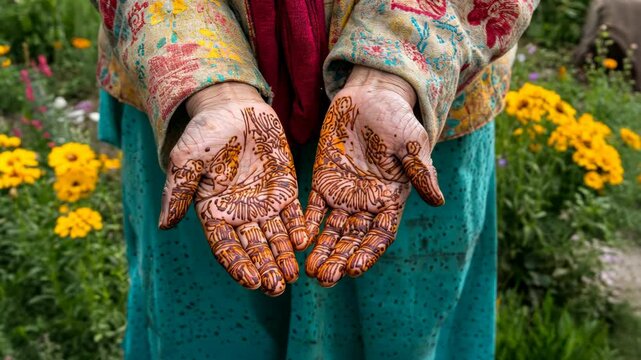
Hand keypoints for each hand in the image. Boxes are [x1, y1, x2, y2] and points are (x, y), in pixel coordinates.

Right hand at [158, 83, 307, 295]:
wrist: (233, 107)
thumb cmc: (206, 132)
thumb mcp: (187, 159)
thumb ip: (177, 191)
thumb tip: (165, 226)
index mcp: (214, 212)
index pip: (226, 247)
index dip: (238, 265)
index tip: (251, 281)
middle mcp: (240, 214)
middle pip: (253, 248)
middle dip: (265, 268)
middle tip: (277, 287)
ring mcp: (263, 204)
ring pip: (274, 237)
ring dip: (283, 257)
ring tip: (293, 275)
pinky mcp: (284, 190)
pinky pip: (293, 214)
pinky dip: (297, 229)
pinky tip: (303, 242)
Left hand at [304, 66, 444, 286]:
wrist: (370, 97)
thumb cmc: (397, 119)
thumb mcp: (412, 144)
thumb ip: (421, 172)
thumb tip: (438, 201)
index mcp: (391, 199)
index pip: (380, 234)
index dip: (368, 253)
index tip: (354, 269)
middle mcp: (367, 203)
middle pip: (353, 239)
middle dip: (340, 259)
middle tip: (325, 278)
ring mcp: (344, 194)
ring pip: (333, 230)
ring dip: (323, 250)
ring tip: (310, 271)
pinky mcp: (323, 182)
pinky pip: (312, 209)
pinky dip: (306, 225)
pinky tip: (298, 241)